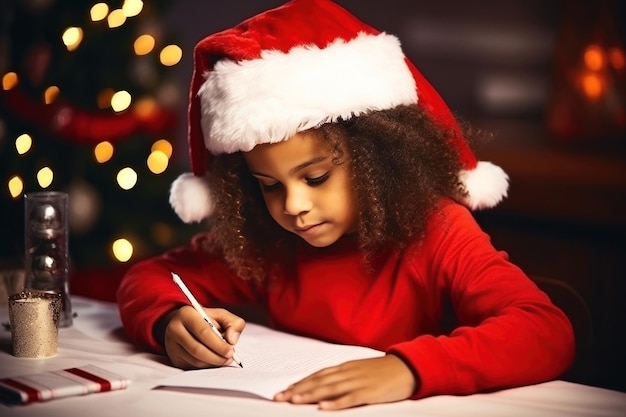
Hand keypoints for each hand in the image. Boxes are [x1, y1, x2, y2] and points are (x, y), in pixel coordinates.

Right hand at [162, 306, 244, 368]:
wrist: (186, 324)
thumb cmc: (206, 320)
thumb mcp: (221, 315)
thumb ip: (233, 323)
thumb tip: (232, 340)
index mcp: (186, 314)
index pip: (203, 332)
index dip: (219, 344)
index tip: (231, 351)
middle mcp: (175, 329)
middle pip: (197, 349)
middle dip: (217, 357)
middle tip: (229, 358)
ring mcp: (172, 345)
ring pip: (195, 360)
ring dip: (213, 363)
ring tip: (224, 360)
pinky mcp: (174, 358)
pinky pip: (192, 366)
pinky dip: (206, 366)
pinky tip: (214, 361)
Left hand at [273, 354, 416, 409]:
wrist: (408, 367)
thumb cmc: (384, 371)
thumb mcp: (360, 370)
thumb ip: (343, 376)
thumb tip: (324, 384)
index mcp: (346, 367)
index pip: (317, 375)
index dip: (300, 382)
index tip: (284, 390)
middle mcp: (348, 372)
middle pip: (319, 381)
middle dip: (298, 389)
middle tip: (280, 397)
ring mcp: (359, 381)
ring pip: (330, 388)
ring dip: (311, 394)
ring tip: (295, 400)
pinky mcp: (370, 392)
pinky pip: (350, 398)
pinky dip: (336, 403)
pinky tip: (323, 407)